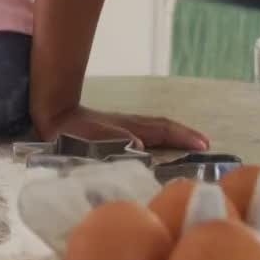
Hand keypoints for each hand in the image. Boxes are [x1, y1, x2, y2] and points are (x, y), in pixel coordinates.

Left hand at [34, 105, 209, 151]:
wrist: (54, 115)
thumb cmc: (73, 131)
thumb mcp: (93, 138)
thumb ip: (116, 140)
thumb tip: (139, 144)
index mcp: (130, 127)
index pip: (163, 130)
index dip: (183, 137)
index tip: (204, 144)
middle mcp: (131, 124)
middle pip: (163, 126)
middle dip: (185, 134)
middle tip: (205, 143)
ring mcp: (124, 125)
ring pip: (155, 127)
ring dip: (174, 134)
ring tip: (190, 143)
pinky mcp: (116, 129)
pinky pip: (146, 131)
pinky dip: (160, 135)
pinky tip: (159, 144)